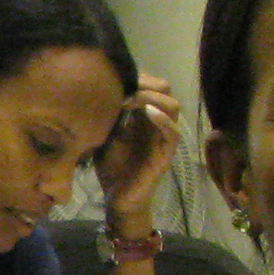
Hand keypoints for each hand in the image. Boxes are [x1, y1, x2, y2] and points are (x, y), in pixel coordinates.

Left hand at [105, 76, 181, 223]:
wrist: (117, 198)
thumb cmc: (111, 165)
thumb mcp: (105, 133)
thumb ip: (108, 112)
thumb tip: (99, 86)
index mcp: (143, 114)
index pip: (150, 83)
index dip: (137, 76)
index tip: (115, 78)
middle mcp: (157, 121)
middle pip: (164, 88)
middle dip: (145, 82)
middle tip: (124, 87)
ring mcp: (164, 136)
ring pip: (172, 105)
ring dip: (152, 97)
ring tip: (132, 99)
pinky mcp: (167, 153)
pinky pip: (173, 132)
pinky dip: (163, 119)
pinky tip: (147, 112)